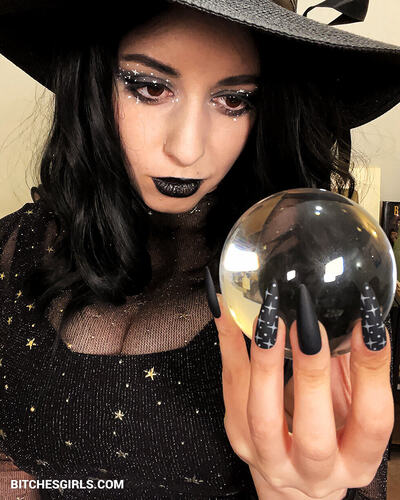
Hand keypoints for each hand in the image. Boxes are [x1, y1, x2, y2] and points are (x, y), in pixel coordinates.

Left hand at [211, 281, 393, 499]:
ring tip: (268, 319)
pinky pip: (231, 386)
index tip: (367, 325)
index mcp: (356, 461)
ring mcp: (271, 458)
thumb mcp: (349, 410)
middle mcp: (314, 470)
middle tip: (307, 324)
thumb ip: (348, 371)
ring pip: (263, 417)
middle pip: (313, 433)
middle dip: (310, 372)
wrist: (291, 473)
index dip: (372, 372)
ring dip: (266, 362)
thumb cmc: (329, 433)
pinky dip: (228, 344)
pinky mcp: (239, 438)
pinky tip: (226, 312)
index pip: (371, 420)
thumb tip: (343, 318)